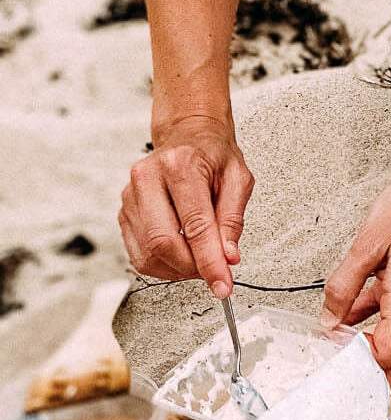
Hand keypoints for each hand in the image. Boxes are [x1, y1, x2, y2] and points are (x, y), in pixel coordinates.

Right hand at [118, 118, 253, 297]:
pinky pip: (138, 252)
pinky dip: (162, 264)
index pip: (196, 225)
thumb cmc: (213, 155)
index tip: (223, 284)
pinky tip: (181, 256)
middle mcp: (148, 179)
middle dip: (191, 268)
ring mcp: (130, 196)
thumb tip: (228, 256)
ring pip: (147, 253)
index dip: (210, 261)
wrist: (187, 136)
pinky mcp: (123, 212)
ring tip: (200, 261)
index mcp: (180, 166)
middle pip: (163, 242)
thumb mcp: (238, 179)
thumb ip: (233, 219)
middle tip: (214, 272)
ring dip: (177, 269)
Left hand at [321, 158, 390, 389]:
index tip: (335, 351)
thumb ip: (343, 287)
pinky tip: (351, 311)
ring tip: (342, 338)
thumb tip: (327, 320)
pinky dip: (378, 326)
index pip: (389, 356)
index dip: (360, 362)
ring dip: (379, 352)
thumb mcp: (366, 244)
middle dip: (385, 377)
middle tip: (351, 364)